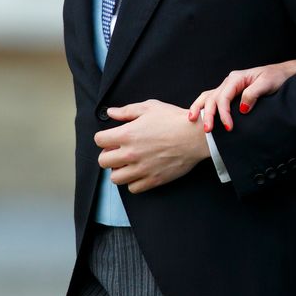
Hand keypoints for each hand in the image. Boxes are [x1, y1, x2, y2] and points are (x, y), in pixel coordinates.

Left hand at [94, 99, 209, 193]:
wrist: (196, 136)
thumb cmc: (174, 120)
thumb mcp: (150, 107)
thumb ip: (127, 111)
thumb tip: (111, 112)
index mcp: (127, 134)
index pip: (99, 140)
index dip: (104, 138)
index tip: (111, 138)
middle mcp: (130, 153)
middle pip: (103, 161)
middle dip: (108, 155)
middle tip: (118, 151)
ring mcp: (141, 169)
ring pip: (115, 178)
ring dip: (119, 171)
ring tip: (128, 164)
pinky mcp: (153, 180)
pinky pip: (132, 188)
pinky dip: (134, 182)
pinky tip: (140, 172)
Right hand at [187, 59, 295, 132]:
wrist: (283, 74)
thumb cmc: (276, 77)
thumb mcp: (267, 84)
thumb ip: (253, 94)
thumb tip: (242, 108)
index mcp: (236, 78)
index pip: (223, 97)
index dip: (223, 113)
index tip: (228, 127)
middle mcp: (229, 81)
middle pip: (213, 98)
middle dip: (208, 115)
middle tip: (208, 131)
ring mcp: (228, 86)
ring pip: (208, 97)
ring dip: (200, 109)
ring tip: (193, 120)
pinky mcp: (230, 93)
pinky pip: (212, 98)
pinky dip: (202, 105)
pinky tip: (197, 114)